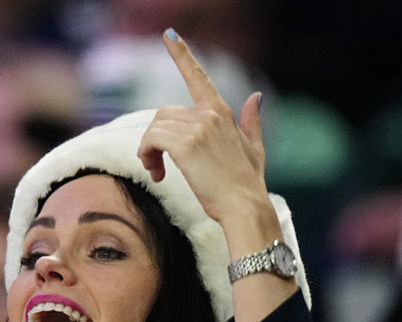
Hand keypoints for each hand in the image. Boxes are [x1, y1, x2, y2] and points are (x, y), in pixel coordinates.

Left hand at [137, 31, 270, 230]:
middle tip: (158, 166)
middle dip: (155, 140)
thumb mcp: (255, 148)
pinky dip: (145, 155)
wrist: (246, 207)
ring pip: (154, 127)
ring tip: (158, 171)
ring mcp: (198, 127)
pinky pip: (150, 139)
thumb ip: (252, 121)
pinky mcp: (185, 144)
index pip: (198, 76)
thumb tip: (256, 96)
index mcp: (222, 112)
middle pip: (163, 113)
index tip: (169, 35)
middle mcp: (209, 114)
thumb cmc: (247, 183)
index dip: (182, 54)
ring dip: (148, 150)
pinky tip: (156, 173)